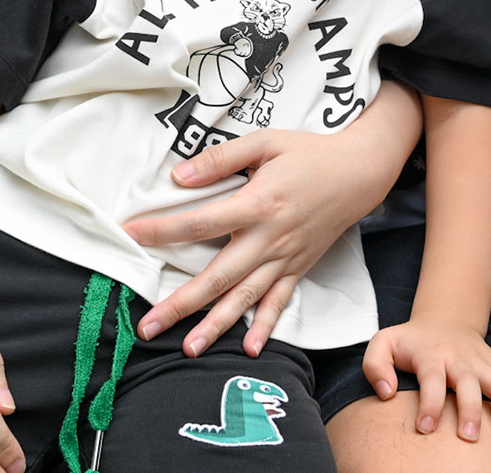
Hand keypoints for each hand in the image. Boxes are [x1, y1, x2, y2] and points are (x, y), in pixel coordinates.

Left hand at [122, 106, 416, 354]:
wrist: (359, 172)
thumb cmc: (309, 153)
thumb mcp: (265, 142)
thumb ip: (222, 158)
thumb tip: (179, 176)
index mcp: (258, 203)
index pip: (201, 221)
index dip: (163, 230)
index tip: (131, 234)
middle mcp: (269, 238)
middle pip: (218, 276)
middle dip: (181, 303)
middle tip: (148, 326)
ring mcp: (285, 257)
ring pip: (245, 297)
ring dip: (216, 325)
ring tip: (188, 348)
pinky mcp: (299, 267)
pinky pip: (279, 301)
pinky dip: (265, 326)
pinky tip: (249, 349)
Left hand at [362, 317, 490, 447]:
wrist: (445, 319)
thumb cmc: (411, 341)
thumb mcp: (383, 343)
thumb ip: (375, 365)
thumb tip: (385, 394)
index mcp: (431, 355)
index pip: (432, 378)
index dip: (429, 403)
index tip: (425, 428)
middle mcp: (460, 358)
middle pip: (470, 381)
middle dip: (471, 409)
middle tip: (469, 437)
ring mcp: (483, 363)